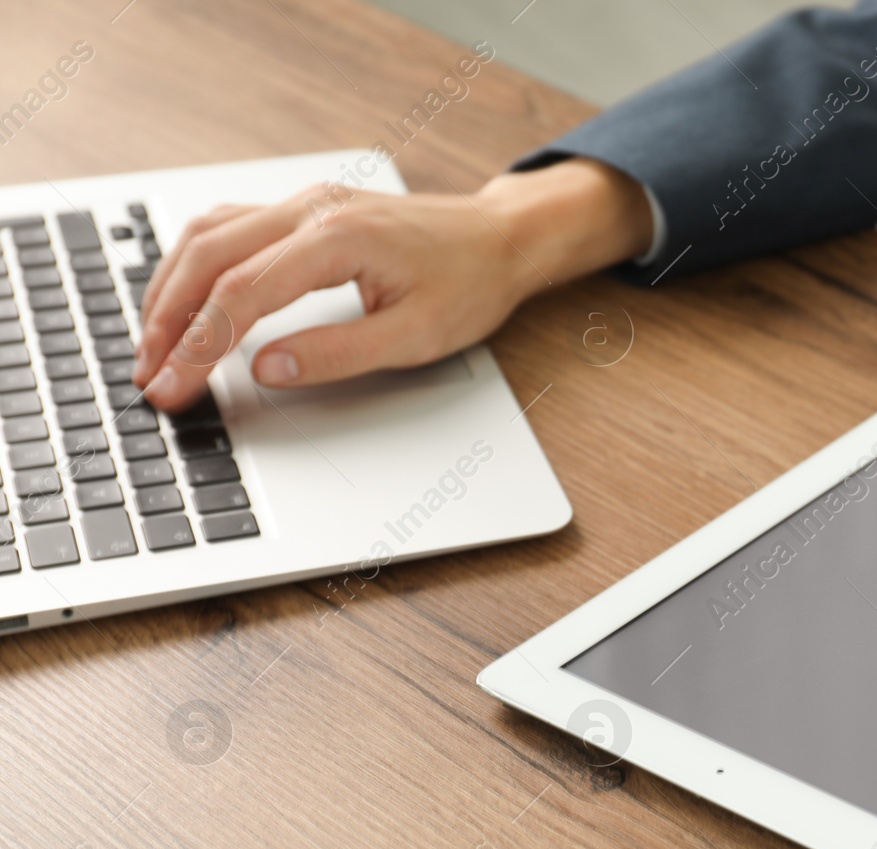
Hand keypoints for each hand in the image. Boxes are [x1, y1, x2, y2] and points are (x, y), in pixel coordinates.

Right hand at [133, 158, 653, 409]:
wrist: (501, 239)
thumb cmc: (470, 284)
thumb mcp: (416, 336)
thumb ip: (338, 354)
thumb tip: (264, 369)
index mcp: (338, 238)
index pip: (241, 295)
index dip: (198, 348)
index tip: (173, 389)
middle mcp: (311, 209)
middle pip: (207, 258)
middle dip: (168, 321)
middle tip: (148, 375)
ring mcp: (304, 203)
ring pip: (208, 235)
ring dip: (172, 288)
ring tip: (155, 346)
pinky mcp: (304, 210)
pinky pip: (229, 227)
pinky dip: (195, 265)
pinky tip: (185, 300)